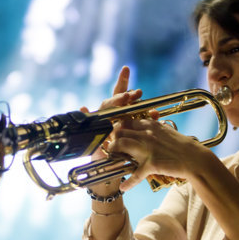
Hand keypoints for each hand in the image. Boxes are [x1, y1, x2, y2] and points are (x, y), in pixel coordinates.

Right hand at [80, 66, 141, 194]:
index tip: (127, 68)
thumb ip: (144, 124)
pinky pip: (89, 124)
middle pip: (111, 101)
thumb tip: (156, 114)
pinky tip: (83, 107)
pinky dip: (83, 113)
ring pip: (104, 109)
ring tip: (124, 98)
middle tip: (132, 93)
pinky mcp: (92, 134)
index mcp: (116, 115)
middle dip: (122, 96)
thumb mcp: (136, 137)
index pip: (119, 94)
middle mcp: (105, 117)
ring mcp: (98, 125)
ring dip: (113, 103)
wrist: (108, 170)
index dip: (122, 81)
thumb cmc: (123, 153)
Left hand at [107, 113, 206, 191]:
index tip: (114, 133)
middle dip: (112, 138)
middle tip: (109, 145)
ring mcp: (148, 148)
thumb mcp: (167, 132)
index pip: (127, 121)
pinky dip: (128, 182)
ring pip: (121, 144)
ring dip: (113, 151)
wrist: (194, 159)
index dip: (118, 127)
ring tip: (111, 158)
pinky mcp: (151, 164)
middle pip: (120, 131)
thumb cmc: (182, 146)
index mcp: (151, 125)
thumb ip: (154, 129)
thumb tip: (147, 127)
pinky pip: (136, 174)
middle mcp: (147, 134)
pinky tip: (123, 187)